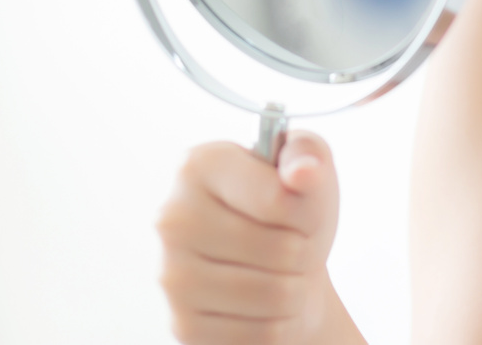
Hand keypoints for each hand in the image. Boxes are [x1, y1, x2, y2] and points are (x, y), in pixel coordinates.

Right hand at [157, 132, 340, 344]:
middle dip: (305, 252)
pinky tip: (265, 304)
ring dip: (297, 289)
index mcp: (198, 166)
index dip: (308, 212)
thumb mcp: (308, 168)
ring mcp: (172, 275)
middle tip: (295, 246)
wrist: (282, 270)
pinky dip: (279, 322)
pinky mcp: (183, 324)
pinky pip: (261, 333)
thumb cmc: (292, 212)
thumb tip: (303, 171)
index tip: (301, 209)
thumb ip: (308, 155)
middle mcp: (173, 218)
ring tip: (284, 274)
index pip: (278, 199)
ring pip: (275, 294)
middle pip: (280, 249)